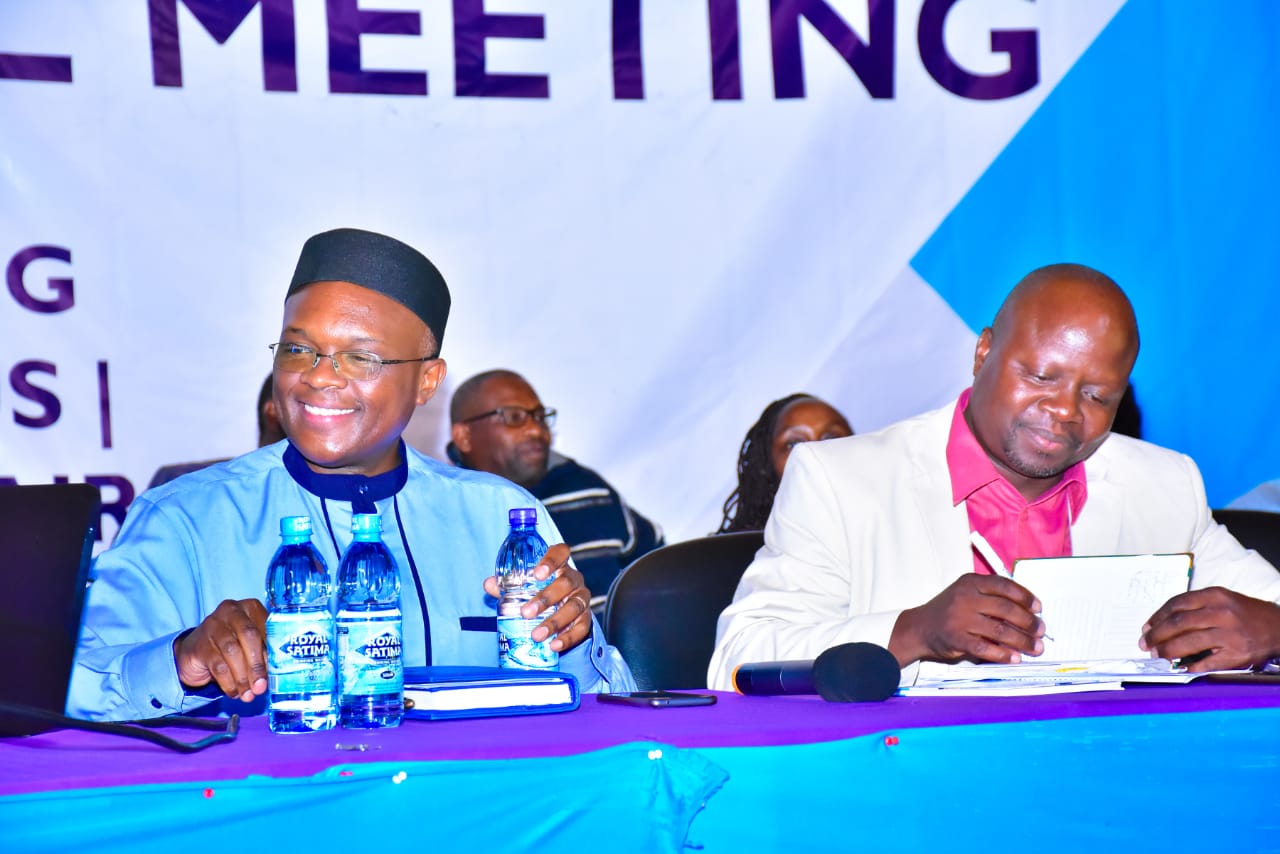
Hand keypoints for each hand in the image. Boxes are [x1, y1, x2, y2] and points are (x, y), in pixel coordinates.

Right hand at [173, 598, 268, 702]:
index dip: (273, 650)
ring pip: (232, 652)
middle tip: (261, 686)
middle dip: (257, 664)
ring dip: (243, 677)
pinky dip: (228, 682)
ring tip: (248, 694)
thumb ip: (263, 653)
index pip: (265, 627)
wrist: (195, 653)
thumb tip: (275, 675)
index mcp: (249, 608)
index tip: (278, 671)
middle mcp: (231, 611)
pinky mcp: (199, 644)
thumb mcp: (249, 646)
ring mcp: (212, 625)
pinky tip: (234, 691)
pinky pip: (218, 665)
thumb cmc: (231, 647)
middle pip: (249, 636)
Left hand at [482, 543, 592, 652]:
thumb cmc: (540, 591)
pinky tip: (554, 645)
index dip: (551, 561)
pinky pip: (582, 627)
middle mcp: (574, 579)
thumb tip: (489, 584)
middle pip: (565, 583)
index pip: (560, 553)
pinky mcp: (586, 618)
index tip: (537, 574)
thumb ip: (508, 584)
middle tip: (525, 612)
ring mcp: (582, 598)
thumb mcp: (525, 586)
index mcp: (560, 565)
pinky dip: (568, 638)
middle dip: (545, 599)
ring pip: (574, 606)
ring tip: (536, 635)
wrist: (560, 610)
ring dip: (555, 622)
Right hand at [890, 574, 1044, 666]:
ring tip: (1035, 647)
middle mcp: (965, 598)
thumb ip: (991, 598)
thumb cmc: (949, 611)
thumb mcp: (966, 594)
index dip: (1025, 597)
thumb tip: (1027, 614)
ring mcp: (960, 618)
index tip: (1038, 608)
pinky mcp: (956, 639)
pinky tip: (1015, 658)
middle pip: (1005, 608)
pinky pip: (986, 647)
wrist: (919, 627)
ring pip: (999, 629)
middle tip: (1041, 631)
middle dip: (1028, 621)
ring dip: (1022, 640)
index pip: (1004, 586)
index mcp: (971, 582)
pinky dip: (1003, 654)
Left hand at [1140, 587, 1279, 670]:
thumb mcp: (1222, 600)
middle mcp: (1221, 613)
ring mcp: (1230, 634)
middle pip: (1178, 623)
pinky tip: (1180, 668)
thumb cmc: (1244, 614)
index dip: (1157, 617)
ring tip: (1157, 655)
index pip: (1176, 604)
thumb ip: (1195, 608)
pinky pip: (1207, 662)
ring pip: (1188, 642)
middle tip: (1145, 644)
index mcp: (1214, 596)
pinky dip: (1190, 666)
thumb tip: (1162, 624)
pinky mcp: (1237, 654)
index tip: (1146, 627)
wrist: (1278, 627)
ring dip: (1167, 650)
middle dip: (1157, 635)